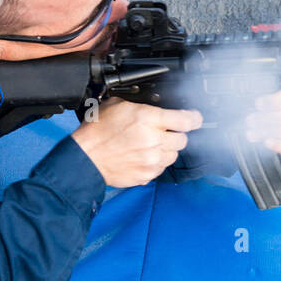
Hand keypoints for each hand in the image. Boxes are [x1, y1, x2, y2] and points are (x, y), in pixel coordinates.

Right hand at [70, 98, 202, 187]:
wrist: (85, 158)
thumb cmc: (97, 132)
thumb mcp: (116, 105)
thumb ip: (140, 106)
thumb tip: (152, 106)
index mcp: (148, 119)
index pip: (185, 120)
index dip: (193, 119)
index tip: (194, 119)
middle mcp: (154, 139)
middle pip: (182, 139)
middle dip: (176, 135)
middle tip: (165, 133)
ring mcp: (151, 159)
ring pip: (173, 155)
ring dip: (166, 150)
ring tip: (150, 146)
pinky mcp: (147, 174)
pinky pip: (161, 168)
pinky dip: (156, 163)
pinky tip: (143, 157)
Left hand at [245, 82, 280, 153]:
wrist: (278, 97)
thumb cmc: (273, 88)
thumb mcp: (271, 81)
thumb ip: (266, 84)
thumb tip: (252, 91)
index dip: (274, 101)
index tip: (258, 104)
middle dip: (267, 119)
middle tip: (250, 120)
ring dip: (270, 133)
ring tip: (252, 133)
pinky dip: (280, 145)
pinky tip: (266, 142)